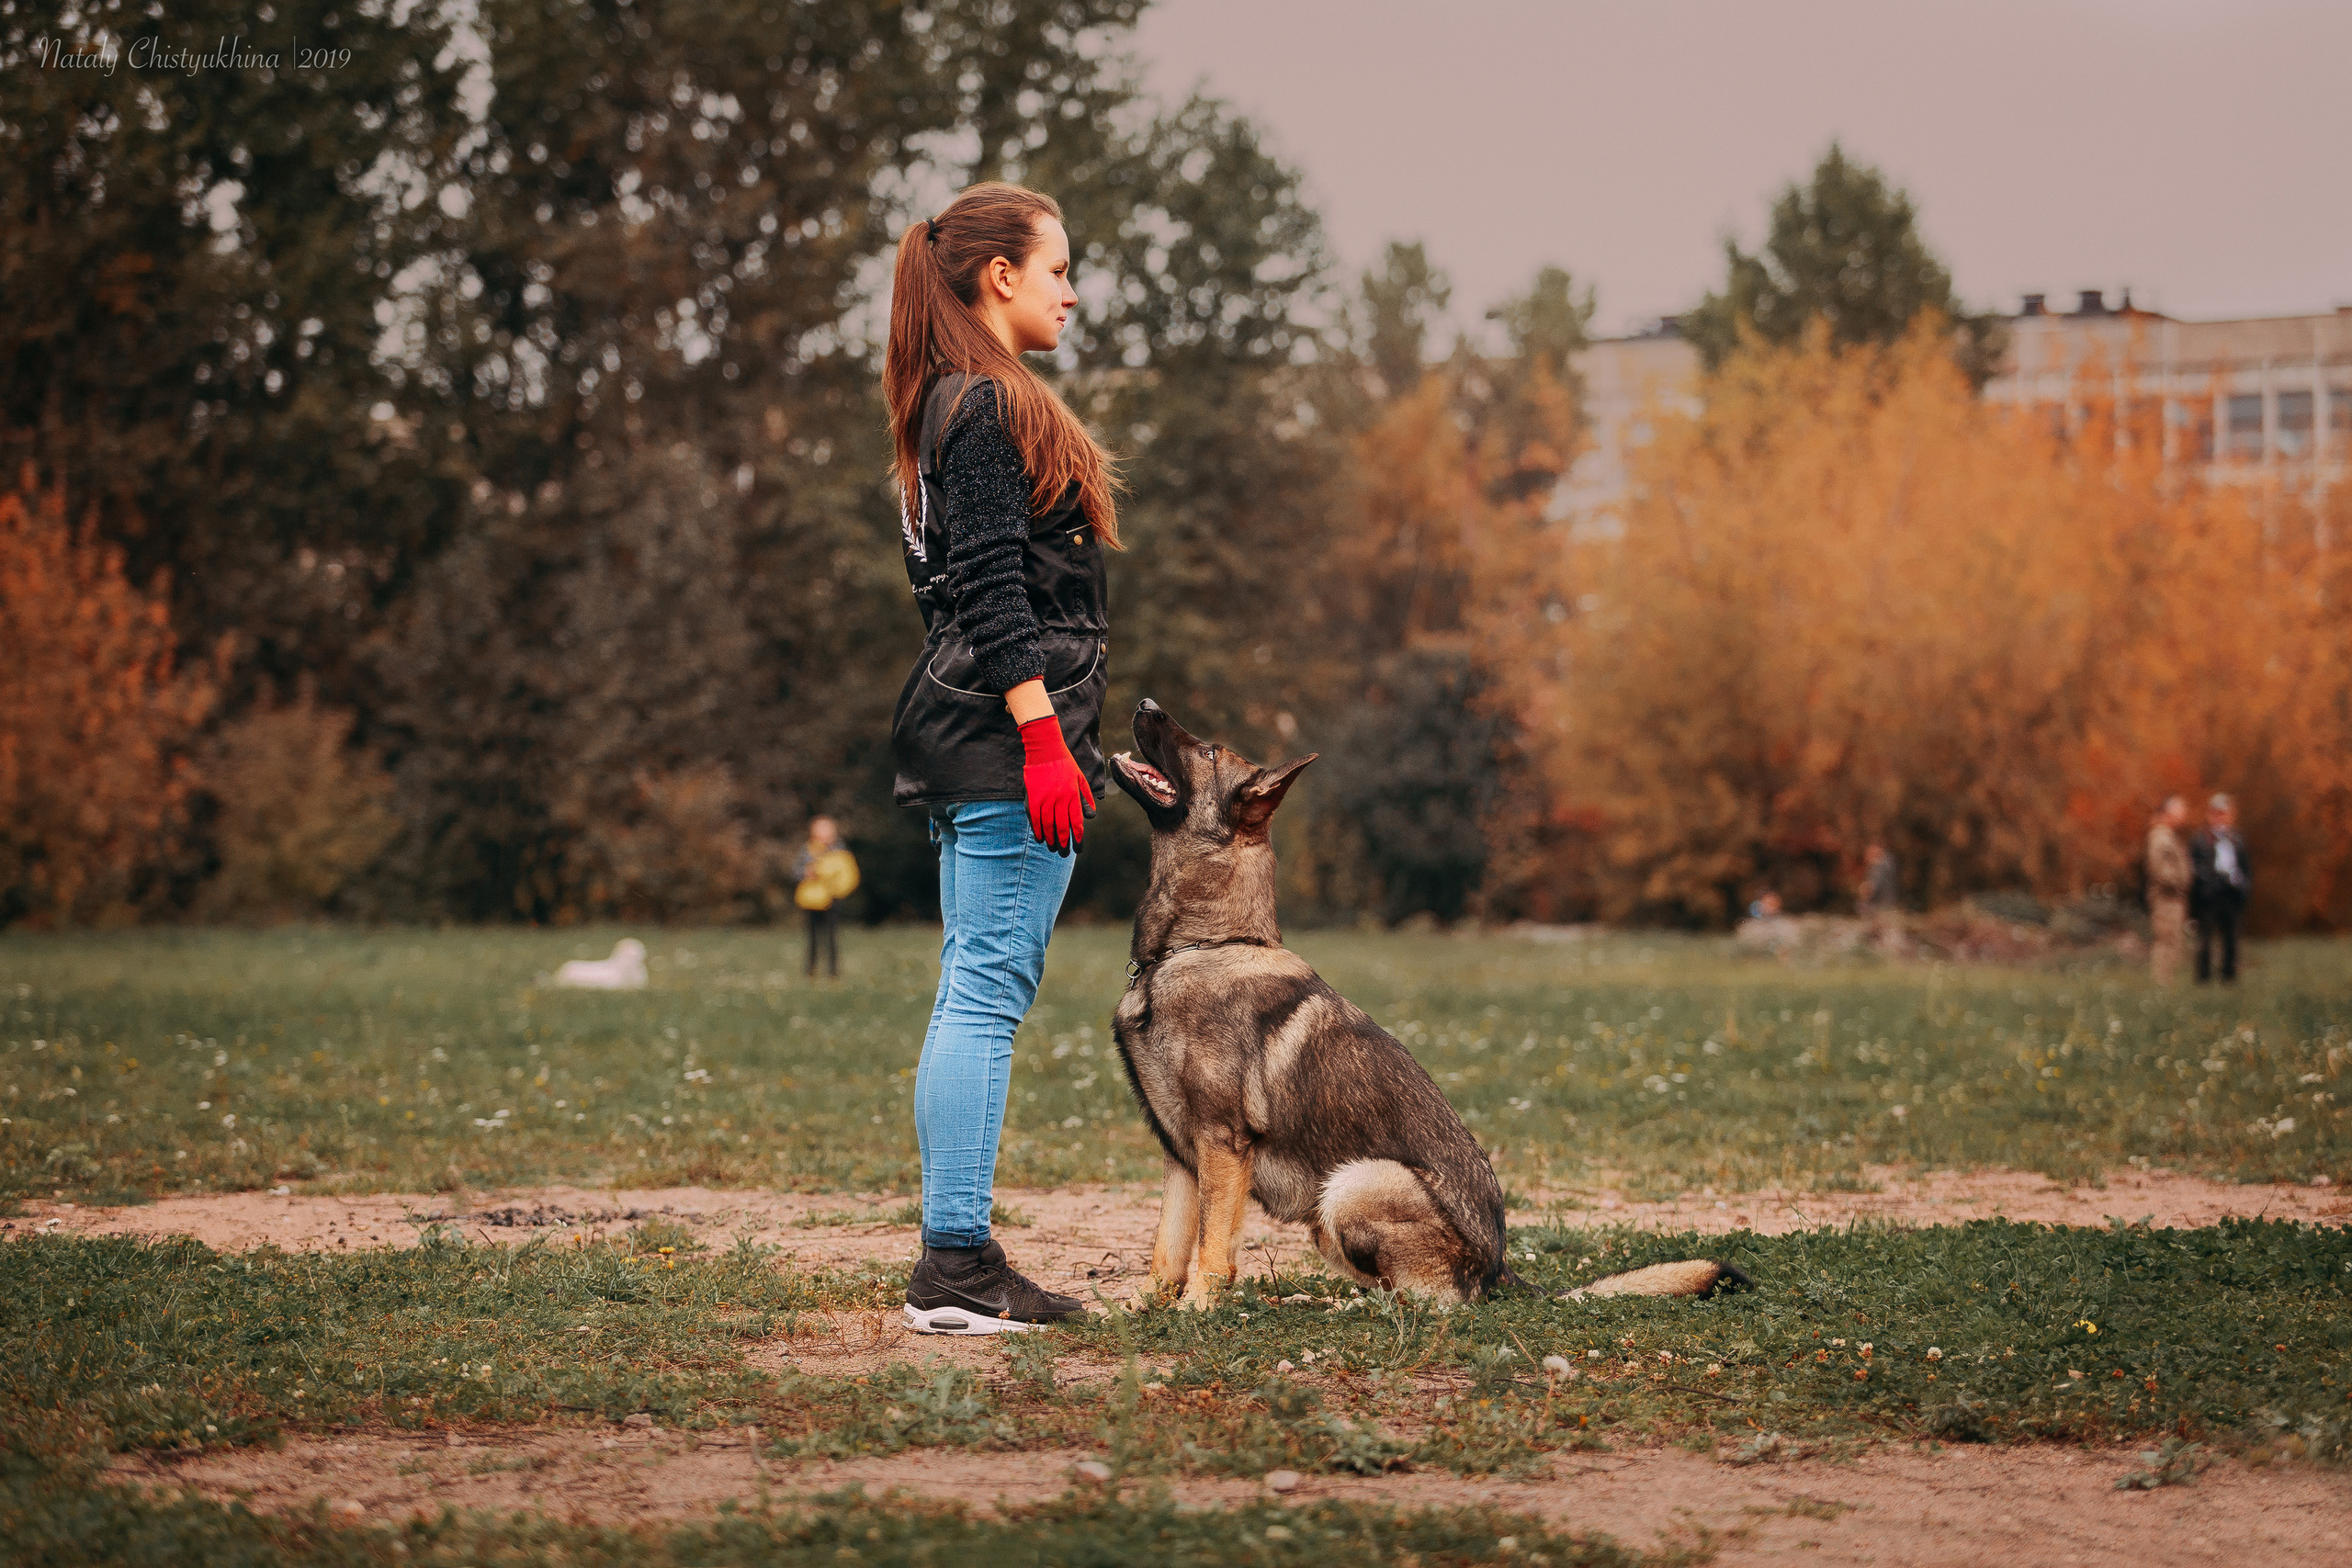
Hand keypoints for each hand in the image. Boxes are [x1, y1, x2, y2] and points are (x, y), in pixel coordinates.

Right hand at [1019, 715, 1092, 852]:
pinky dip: (1037, 830)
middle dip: (1064, 844)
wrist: (1045, 750)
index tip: (1078, 848)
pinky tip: (1040, 839)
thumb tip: (1090, 817)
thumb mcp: (1080, 780)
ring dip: (1050, 840)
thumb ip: (1085, 799)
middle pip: (1061, 828)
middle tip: (1065, 854)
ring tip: (1053, 849)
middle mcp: (1059, 800)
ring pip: (1047, 826)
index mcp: (1072, 796)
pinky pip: (1034, 819)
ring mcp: (1044, 799)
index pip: (1076, 823)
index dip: (1077, 838)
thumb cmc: (1065, 764)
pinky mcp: (1032, 797)